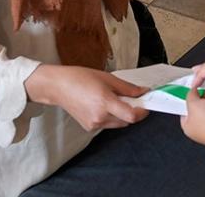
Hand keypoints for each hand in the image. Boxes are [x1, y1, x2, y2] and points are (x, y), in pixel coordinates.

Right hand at [24, 64, 147, 131]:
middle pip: (127, 121)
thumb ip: (127, 88)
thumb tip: (142, 92)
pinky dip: (111, 117)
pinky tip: (103, 105)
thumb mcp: (107, 78)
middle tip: (131, 98)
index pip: (132, 116)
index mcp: (105, 103)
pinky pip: (107, 124)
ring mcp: (94, 124)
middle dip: (133, 111)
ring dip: (122, 115)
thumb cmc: (79, 78)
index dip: (142, 112)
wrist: (58, 87)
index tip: (146, 105)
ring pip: (118, 124)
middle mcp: (100, 117)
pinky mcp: (89, 127)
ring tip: (114, 100)